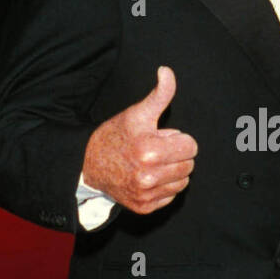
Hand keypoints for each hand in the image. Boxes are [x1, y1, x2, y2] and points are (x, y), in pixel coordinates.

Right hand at [82, 66, 196, 214]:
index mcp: (150, 151)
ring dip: (172, 172)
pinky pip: (170, 197)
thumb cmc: (115, 136)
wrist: (88, 164)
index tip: (162, 137)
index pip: (191, 147)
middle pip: (189, 165)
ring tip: (153, 163)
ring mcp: (146, 194)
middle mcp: (148, 177)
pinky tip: (148, 177)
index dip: (178, 139)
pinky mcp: (144, 207)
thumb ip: (159, 94)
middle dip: (176, 155)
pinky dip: (163, 188)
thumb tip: (167, 71)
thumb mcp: (137, 113)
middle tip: (156, 150)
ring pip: (182, 182)